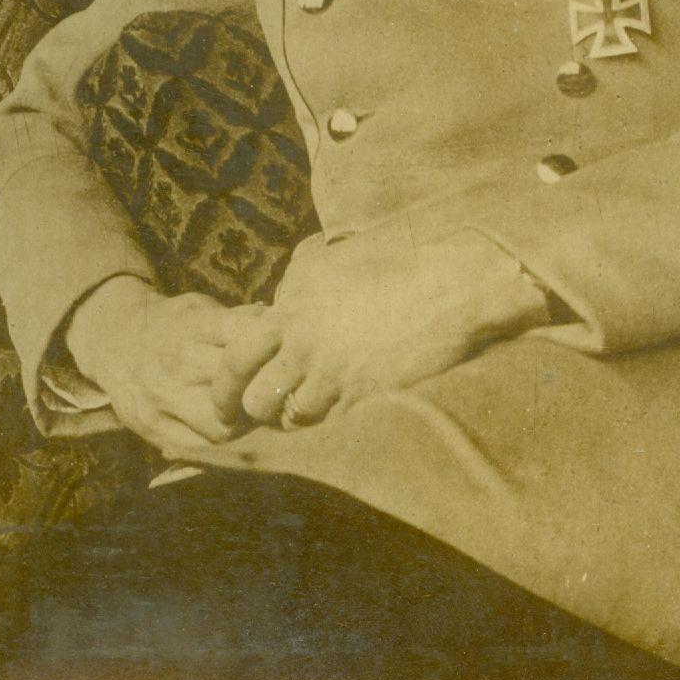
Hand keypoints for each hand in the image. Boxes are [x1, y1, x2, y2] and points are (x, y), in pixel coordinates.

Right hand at [65, 275, 278, 459]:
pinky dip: (222, 437)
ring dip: (246, 420)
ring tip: (255, 408)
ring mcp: (162, 401)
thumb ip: (239, 318)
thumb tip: (280, 325)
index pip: (243, 341)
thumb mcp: (202, 307)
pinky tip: (232, 422)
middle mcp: (176, 364)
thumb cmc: (173, 323)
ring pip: (221, 425)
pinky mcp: (153, 429)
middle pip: (234, 388)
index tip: (286, 351)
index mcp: (193, 327)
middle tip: (277, 387)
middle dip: (262, 389)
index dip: (271, 348)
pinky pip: (200, 445)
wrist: (115, 342)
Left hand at [210, 233, 550, 431]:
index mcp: (292, 302)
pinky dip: (329, 419)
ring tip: (313, 402)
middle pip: (252, 395)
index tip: (232, 396)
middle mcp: (302, 338)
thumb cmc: (396, 264)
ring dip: (296, 414)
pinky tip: (343, 403)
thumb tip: (277, 305)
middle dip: (256, 405)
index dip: (228, 383)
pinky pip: (328, 421)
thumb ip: (296, 282)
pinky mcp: (362, 392)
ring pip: (289, 414)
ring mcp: (331, 369)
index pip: (236, 354)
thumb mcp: (332, 258)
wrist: (450, 284)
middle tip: (270, 407)